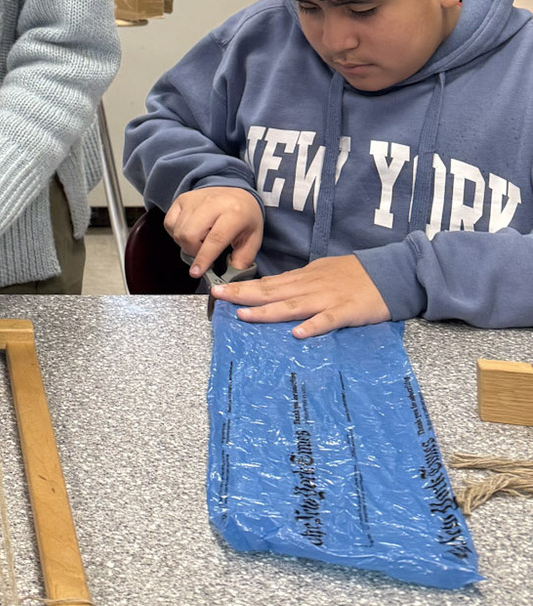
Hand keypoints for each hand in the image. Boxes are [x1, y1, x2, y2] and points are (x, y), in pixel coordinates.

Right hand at [164, 187, 263, 278]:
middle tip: (204, 252)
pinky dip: (176, 233)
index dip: (204, 258)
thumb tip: (229, 277)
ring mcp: (194, 199)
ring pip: (178, 230)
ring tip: (200, 240)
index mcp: (234, 213)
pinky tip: (190, 232)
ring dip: (186, 243)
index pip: (215, 238)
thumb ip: (243, 259)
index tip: (197, 273)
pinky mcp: (182, 199)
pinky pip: (169, 223)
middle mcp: (212, 203)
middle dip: (193, 251)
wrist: (237, 193)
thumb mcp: (253, 239)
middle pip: (190, 234)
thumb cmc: (244, 217)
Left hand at [212, 254, 390, 337]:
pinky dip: (312, 326)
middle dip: (243, 294)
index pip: (269, 283)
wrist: (388, 273)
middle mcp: (310, 286)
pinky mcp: (347, 311)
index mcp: (304, 277)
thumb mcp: (321, 272)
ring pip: (293, 306)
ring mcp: (328, 299)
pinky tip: (297, 333)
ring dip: (268, 311)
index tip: (220, 289)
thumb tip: (275, 288)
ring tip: (245, 315)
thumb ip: (299, 282)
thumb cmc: (354, 274)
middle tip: (218, 296)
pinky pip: (328, 320)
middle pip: (272, 291)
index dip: (244, 286)